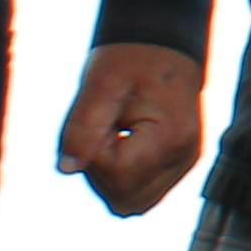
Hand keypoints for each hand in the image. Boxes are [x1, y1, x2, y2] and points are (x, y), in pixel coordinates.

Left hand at [54, 42, 205, 214]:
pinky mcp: (177, 166)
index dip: (94, 153)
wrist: (160, 46)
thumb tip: (67, 170)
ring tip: (111, 137)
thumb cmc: (130, 60)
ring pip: (131, 204)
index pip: (117, 175)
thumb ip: (82, 128)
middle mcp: (183, 158)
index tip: (100, 120)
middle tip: (103, 131)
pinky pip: (141, 194)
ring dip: (109, 179)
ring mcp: (183, 165)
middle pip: (124, 200)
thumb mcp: (100, 85)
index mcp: (171, 138)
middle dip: (100, 173)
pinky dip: (121, 178)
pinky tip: (121, 144)